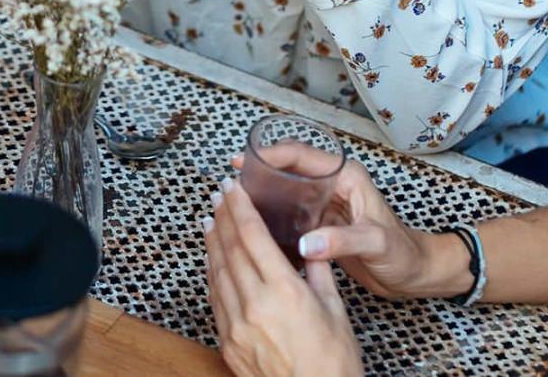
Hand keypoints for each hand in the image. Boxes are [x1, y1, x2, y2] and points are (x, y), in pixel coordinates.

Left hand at [203, 178, 361, 376]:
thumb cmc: (333, 362)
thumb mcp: (335, 310)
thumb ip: (319, 272)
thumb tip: (311, 245)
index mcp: (284, 291)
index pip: (252, 235)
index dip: (239, 207)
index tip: (232, 187)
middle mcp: (255, 304)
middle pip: (230, 248)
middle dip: (223, 217)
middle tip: (219, 195)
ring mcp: (236, 325)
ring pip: (217, 272)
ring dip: (212, 242)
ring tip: (211, 220)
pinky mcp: (227, 343)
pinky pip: (215, 299)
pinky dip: (213, 274)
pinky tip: (214, 261)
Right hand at [234, 153, 458, 299]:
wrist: (416, 275)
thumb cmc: (404, 254)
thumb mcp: (376, 244)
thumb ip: (343, 241)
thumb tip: (306, 244)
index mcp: (347, 177)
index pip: (302, 156)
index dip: (271, 155)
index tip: (243, 162)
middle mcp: (334, 185)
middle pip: (290, 168)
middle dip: (260, 171)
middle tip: (232, 183)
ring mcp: (327, 204)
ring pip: (288, 189)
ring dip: (265, 192)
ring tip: (237, 202)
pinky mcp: (323, 224)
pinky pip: (292, 211)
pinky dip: (273, 214)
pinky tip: (256, 226)